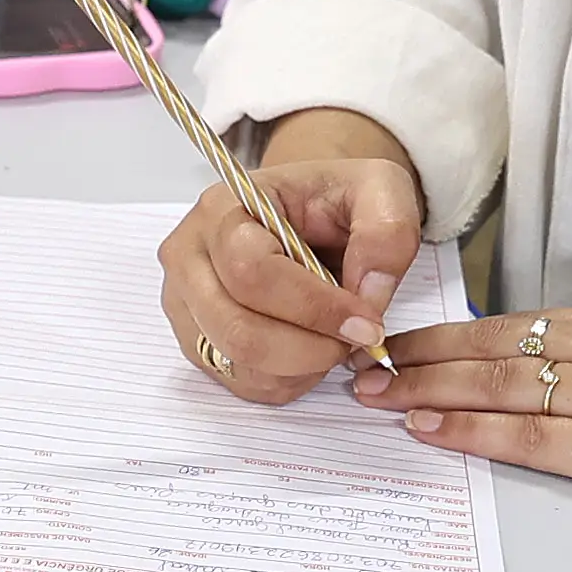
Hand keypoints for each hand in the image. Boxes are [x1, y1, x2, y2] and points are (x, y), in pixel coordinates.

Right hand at [158, 110, 428, 402]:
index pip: (252, 271)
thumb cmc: (336, 200)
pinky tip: (311, 352)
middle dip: (311, 348)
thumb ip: (386, 233)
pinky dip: (286, 380)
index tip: (367, 323)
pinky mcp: (196, 338)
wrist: (312, 214)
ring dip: (301, 367)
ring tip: (335, 340)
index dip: (314, 307)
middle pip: (237, 328)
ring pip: (238, 362)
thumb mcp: (380, 190)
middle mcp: (189, 255)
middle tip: (357, 340)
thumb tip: (368, 296)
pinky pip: (239, 381)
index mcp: (223, 207)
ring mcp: (185, 301)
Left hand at [370, 303, 571, 563]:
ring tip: (373, 395)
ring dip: (427, 389)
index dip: (453, 334)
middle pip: (497, 346)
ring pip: (502, 384)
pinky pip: (530, 437)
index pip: (521, 323)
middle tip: (361, 362)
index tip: (402, 342)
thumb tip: (552, 394)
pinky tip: (429, 430)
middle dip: (421, 355)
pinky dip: (472, 431)